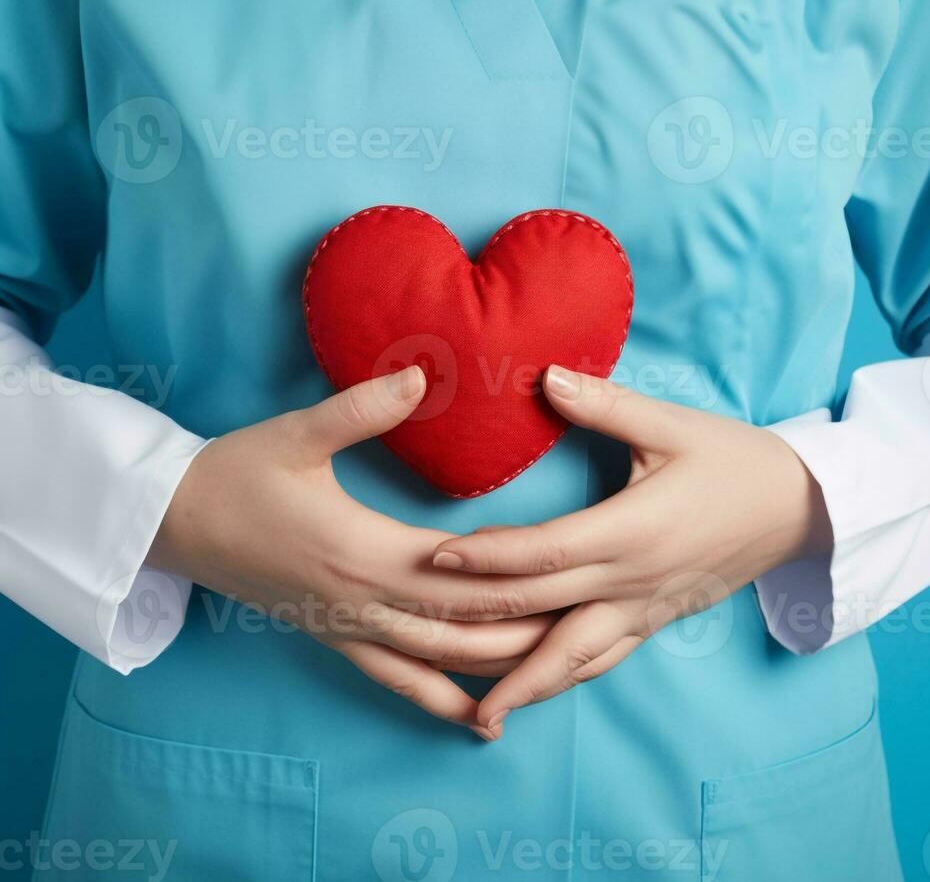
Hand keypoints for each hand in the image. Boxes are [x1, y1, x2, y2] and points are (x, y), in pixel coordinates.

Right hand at [151, 366, 556, 738]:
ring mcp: (347, 627)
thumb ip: (363, 408)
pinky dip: (441, 702)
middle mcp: (361, 598)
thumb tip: (422, 373)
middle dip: (527, 626)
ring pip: (438, 661)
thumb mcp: (296, 433)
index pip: (459, 571)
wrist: (175, 523)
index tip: (573, 568)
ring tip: (558, 665)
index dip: (517, 574)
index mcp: (361, 547)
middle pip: (462, 624)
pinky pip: (396, 681)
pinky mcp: (335, 637)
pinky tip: (481, 721)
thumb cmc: (236, 474)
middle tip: (590, 620)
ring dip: (499, 665)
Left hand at [430, 366, 832, 735]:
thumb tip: (546, 376)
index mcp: (632, 530)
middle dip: (479, 624)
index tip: (435, 558)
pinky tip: (535, 693)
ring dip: (522, 683)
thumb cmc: (734, 461)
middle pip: (542, 611)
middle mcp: (632, 580)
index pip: (543, 553)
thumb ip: (605, 406)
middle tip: (423, 636)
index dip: (486, 558)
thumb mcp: (672, 425)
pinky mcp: (655, 621)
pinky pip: (603, 661)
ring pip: (573, 660)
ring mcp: (644, 610)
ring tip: (476, 713)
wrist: (801, 510)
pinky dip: (563, 681)